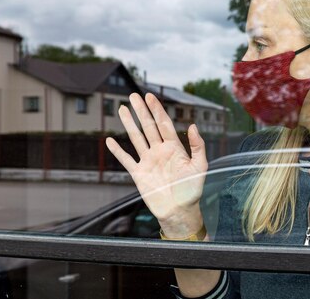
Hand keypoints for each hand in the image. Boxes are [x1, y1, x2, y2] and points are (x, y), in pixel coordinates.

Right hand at [106, 93, 207, 237]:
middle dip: (141, 111)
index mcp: (174, 148)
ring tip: (122, 109)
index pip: (163, 124)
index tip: (150, 96)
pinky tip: (110, 141)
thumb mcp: (200, 166)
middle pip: (148, 127)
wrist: (179, 212)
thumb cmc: (192, 191)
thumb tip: (193, 125)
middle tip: (133, 96)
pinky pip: (126, 160)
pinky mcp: (139, 174)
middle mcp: (159, 151)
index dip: (157, 110)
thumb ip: (198, 146)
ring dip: (129, 124)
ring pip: (136, 138)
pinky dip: (117, 151)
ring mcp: (148, 161)